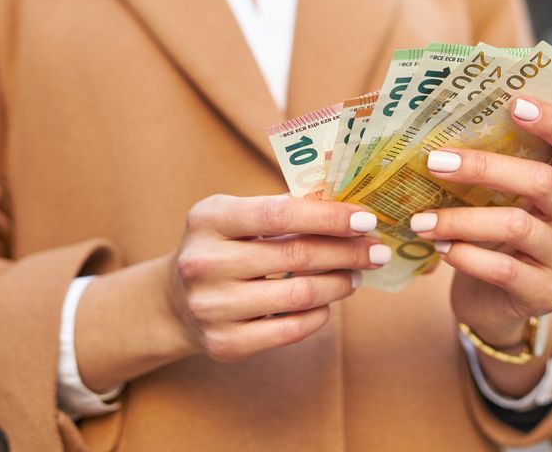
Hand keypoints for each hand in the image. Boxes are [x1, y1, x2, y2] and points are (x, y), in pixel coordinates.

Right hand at [165, 194, 388, 362]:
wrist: (175, 302)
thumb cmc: (223, 247)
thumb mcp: (237, 216)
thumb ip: (284, 208)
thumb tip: (350, 206)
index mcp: (209, 219)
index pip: (279, 213)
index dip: (329, 217)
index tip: (367, 219)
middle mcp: (204, 263)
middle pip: (296, 255)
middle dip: (347, 252)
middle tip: (376, 251)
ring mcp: (211, 307)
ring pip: (300, 295)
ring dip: (340, 284)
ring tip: (356, 276)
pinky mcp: (224, 344)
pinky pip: (290, 330)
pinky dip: (319, 315)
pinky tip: (328, 303)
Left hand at [409, 97, 551, 346]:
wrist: (497, 304)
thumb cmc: (496, 233)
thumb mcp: (503, 197)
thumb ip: (494, 167)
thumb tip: (439, 127)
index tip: (513, 103)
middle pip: (542, 181)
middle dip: (484, 168)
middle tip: (435, 162)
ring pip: (517, 226)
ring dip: (461, 219)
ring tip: (421, 220)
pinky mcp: (547, 294)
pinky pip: (504, 269)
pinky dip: (466, 256)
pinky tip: (441, 249)